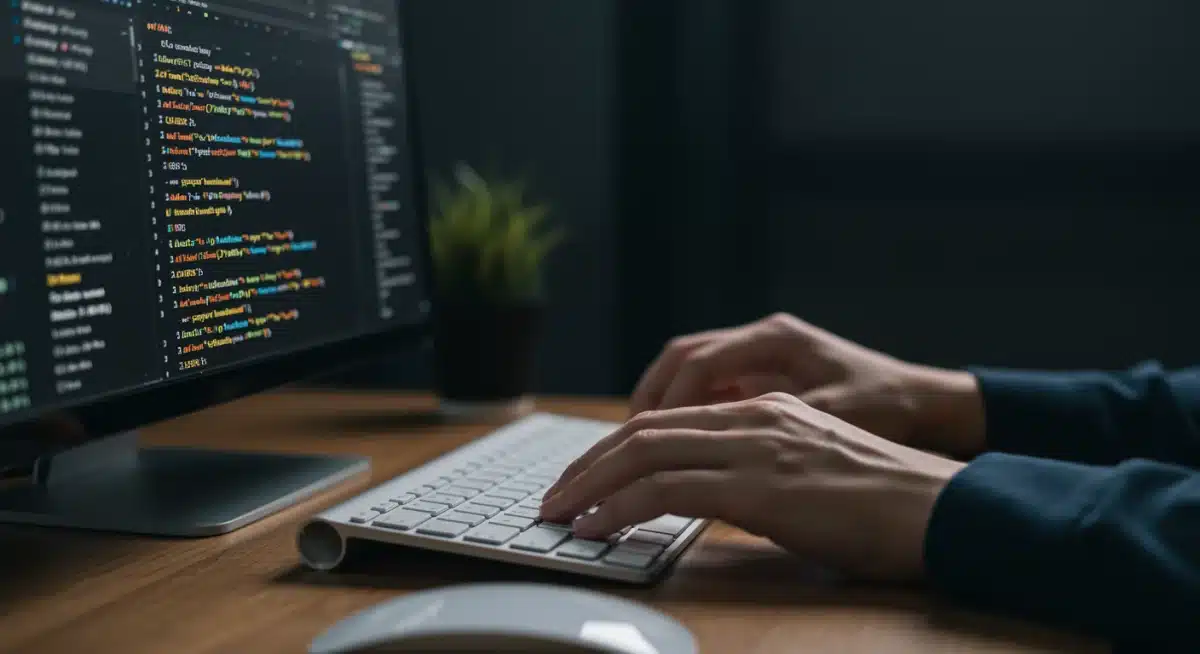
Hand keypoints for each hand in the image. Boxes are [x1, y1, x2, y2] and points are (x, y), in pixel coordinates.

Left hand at [541, 393, 966, 580]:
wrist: (940, 508)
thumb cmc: (884, 503)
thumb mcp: (809, 473)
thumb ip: (755, 473)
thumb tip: (707, 499)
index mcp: (763, 410)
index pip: (667, 421)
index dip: (614, 450)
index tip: (583, 479)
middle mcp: (752, 417)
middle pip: (643, 431)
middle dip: (588, 465)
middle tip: (553, 498)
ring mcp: (755, 446)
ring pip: (645, 453)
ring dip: (591, 485)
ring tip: (560, 515)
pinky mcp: (759, 484)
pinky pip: (667, 489)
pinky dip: (620, 506)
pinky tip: (597, 527)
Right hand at [630, 312, 985, 458]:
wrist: (934, 405)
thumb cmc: (893, 413)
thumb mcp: (838, 423)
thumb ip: (777, 435)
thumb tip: (718, 459)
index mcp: (777, 342)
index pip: (696, 365)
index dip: (662, 408)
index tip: (638, 445)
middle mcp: (764, 338)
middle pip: (679, 361)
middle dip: (642, 407)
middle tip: (611, 453)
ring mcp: (765, 353)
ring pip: (687, 369)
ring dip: (657, 407)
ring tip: (629, 450)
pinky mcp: (768, 374)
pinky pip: (709, 384)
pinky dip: (683, 410)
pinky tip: (674, 445)